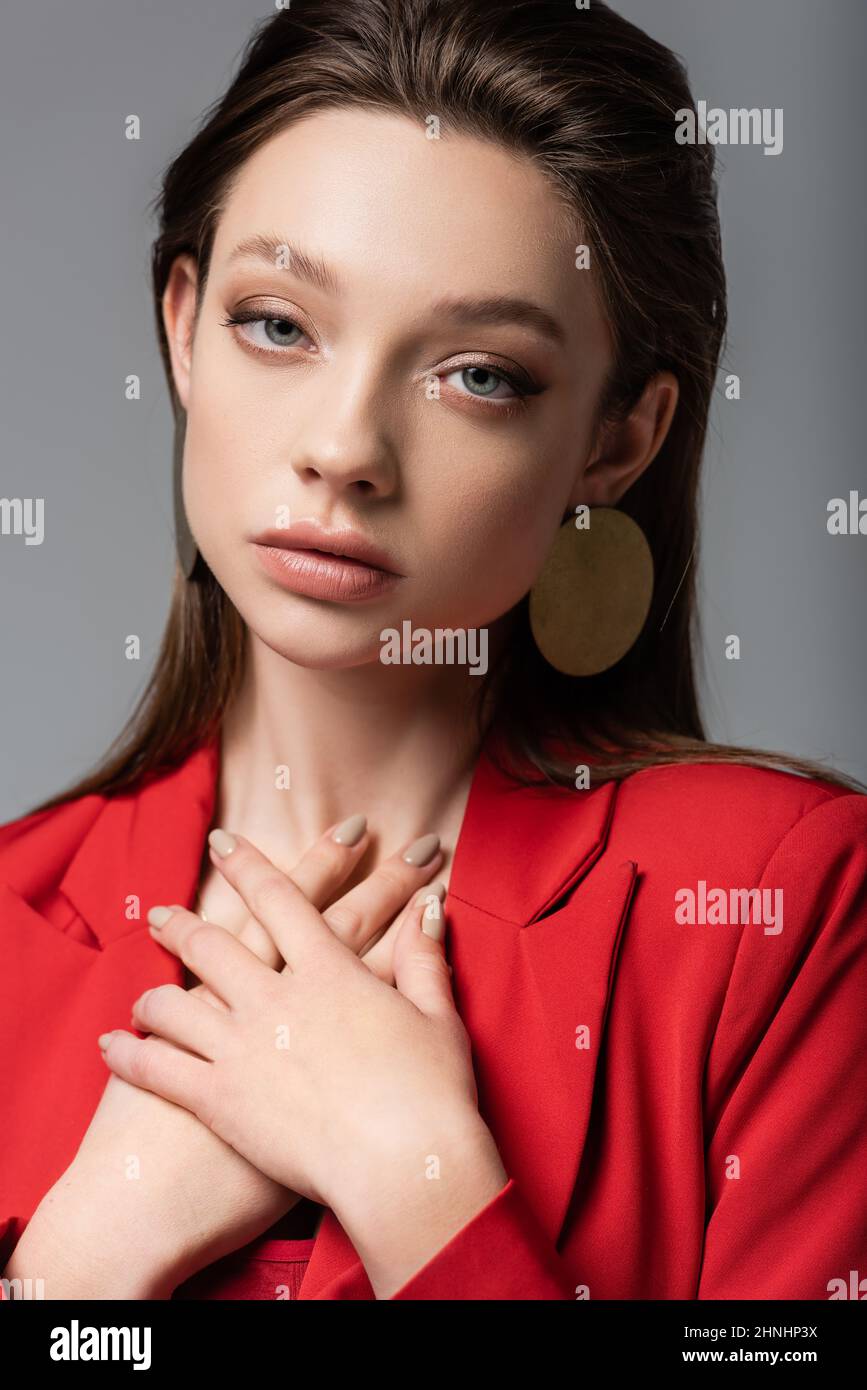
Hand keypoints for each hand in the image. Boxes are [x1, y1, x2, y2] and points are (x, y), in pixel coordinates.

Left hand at [99, 832, 508, 1297]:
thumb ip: (423, 958)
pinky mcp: (220, 1100)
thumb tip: (427, 908)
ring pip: (175, 1003)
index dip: (247, 866)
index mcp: (329, 971)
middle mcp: (275, 999)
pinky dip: (129, 1054)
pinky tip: (111, 1046)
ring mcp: (241, 1048)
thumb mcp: (436, 1016)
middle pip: (212, 946)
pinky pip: (158, 1068)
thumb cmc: (432, 1095)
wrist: (403, 1166)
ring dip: (152, 993)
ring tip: (141, 992)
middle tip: (160, 912)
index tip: (222, 844)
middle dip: (181, 924)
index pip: (279, 900)